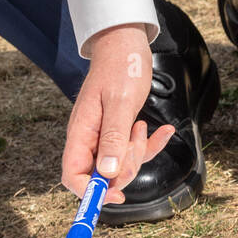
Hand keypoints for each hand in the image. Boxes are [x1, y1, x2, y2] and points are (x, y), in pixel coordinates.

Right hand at [61, 22, 174, 205]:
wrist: (126, 43)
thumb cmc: (120, 66)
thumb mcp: (120, 102)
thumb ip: (113, 137)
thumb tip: (106, 174)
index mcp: (80, 132)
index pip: (73, 176)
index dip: (90, 192)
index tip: (115, 195)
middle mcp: (90, 138)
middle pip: (101, 175)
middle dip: (124, 168)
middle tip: (136, 141)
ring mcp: (105, 134)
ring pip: (120, 164)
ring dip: (138, 152)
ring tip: (143, 126)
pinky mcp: (120, 129)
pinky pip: (134, 149)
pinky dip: (151, 143)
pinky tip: (164, 131)